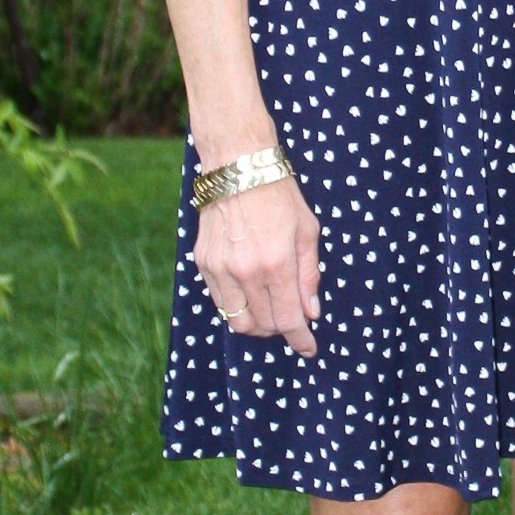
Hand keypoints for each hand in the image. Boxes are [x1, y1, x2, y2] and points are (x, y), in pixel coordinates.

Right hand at [195, 177, 321, 353]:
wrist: (237, 166)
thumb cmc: (279, 195)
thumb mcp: (308, 231)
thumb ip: (309, 276)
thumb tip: (311, 313)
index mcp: (277, 263)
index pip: (288, 320)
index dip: (301, 340)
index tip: (309, 348)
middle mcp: (246, 270)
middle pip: (264, 326)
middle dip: (281, 329)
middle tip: (291, 318)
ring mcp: (220, 268)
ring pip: (237, 321)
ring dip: (257, 323)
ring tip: (269, 307)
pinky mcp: (203, 263)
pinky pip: (220, 302)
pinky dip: (237, 306)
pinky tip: (250, 291)